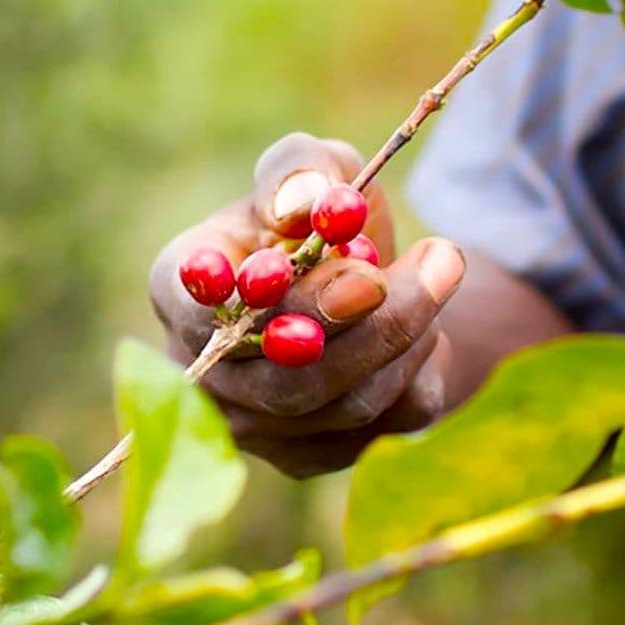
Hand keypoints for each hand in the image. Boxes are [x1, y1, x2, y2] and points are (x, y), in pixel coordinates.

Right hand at [149, 133, 465, 477]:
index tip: (361, 272)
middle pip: (284, 381)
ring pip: (347, 404)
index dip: (277, 299)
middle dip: (377, 323)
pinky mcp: (311, 456)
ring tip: (438, 268)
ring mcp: (255, 428)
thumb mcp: (310, 168)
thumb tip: (300, 206)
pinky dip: (422, 364)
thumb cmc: (315, 219)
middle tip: (441, 261)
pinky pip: (388, 423)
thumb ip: (298, 169)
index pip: (203, 311)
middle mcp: (204, 372)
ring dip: (411, 331)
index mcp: (182, 292)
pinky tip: (423, 326)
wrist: (358, 281)